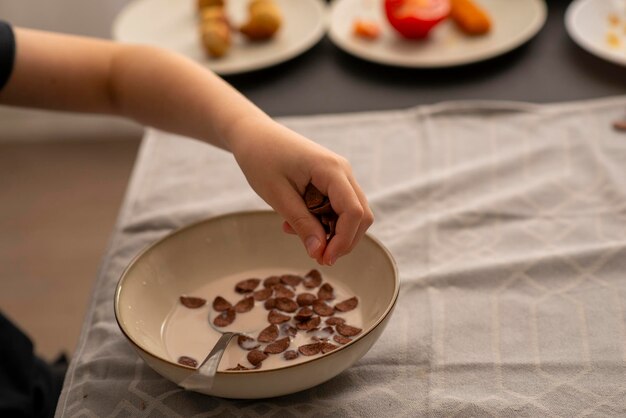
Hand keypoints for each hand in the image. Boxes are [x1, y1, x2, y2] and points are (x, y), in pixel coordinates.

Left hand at [227, 116, 373, 264]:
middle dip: (343, 240)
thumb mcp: (278, 196)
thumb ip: (302, 224)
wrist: (253, 135)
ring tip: (293, 231)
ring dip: (330, 231)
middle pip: (361, 215)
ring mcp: (339, 174)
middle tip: (316, 256)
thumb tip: (320, 253)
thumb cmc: (261, 159)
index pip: (354, 212)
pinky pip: (337, 207)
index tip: (325, 259)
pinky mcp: (331, 179)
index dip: (344, 240)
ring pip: (351, 213)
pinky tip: (296, 221)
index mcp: (331, 169)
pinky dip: (323, 221)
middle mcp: (342, 170)